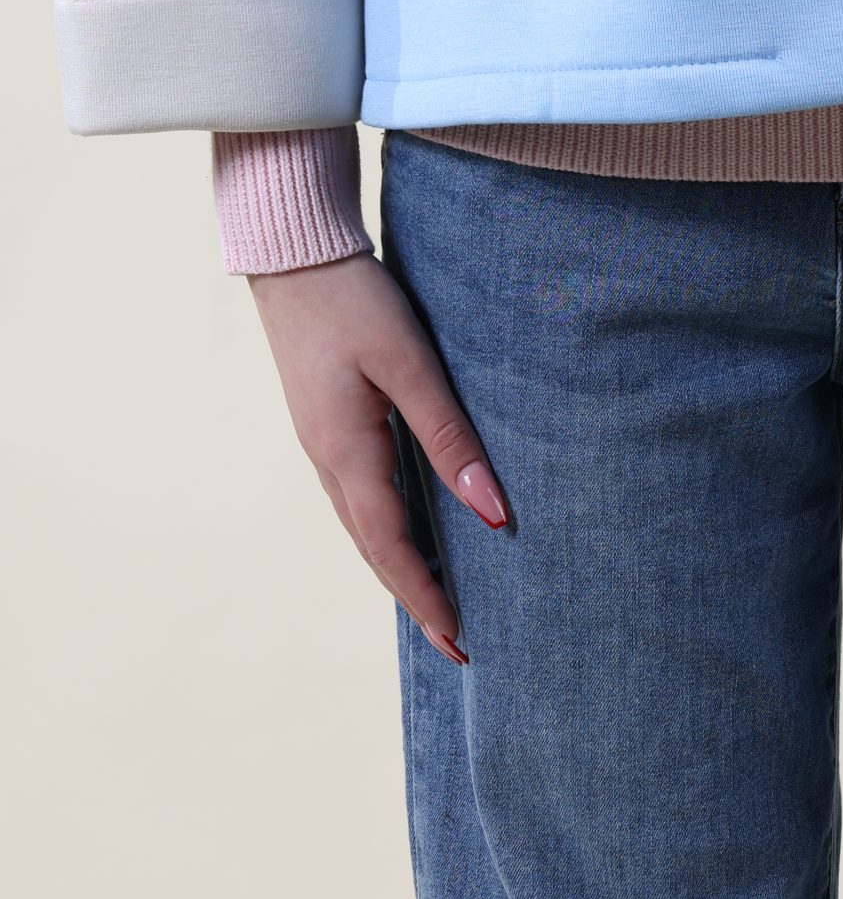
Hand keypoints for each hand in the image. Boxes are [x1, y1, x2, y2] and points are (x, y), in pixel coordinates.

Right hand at [248, 252, 507, 663]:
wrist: (293, 255)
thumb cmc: (356, 301)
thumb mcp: (409, 363)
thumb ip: (449, 434)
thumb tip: (492, 510)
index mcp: (346, 452)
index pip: (390, 548)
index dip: (426, 596)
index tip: (460, 641)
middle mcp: (327, 459)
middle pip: (373, 548)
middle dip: (415, 597)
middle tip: (457, 643)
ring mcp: (321, 442)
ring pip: (363, 525)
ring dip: (399, 567)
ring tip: (440, 599)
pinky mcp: (325, 422)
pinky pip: (358, 495)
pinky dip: (386, 529)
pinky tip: (409, 529)